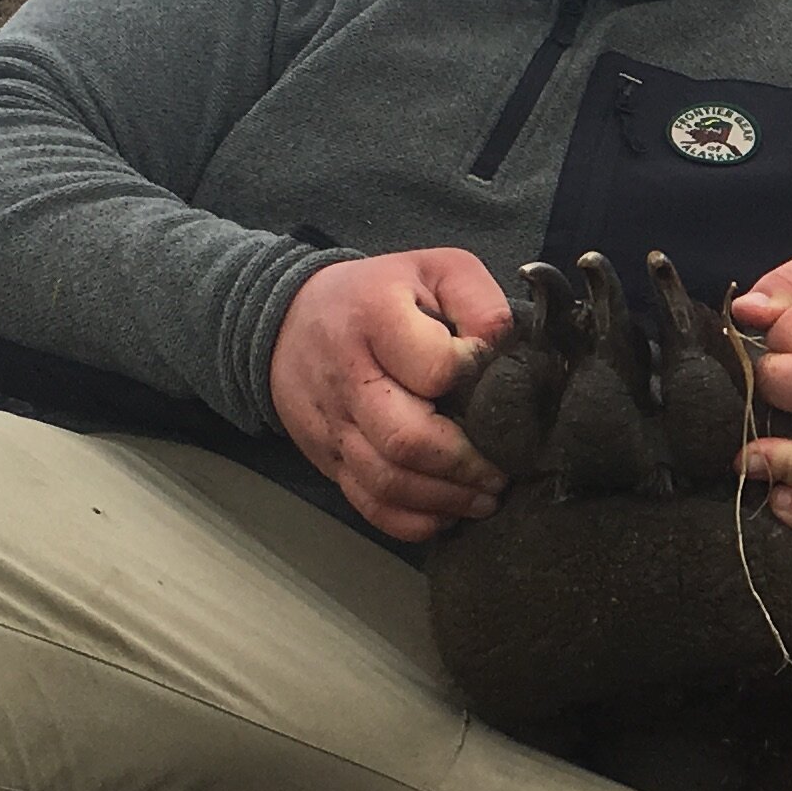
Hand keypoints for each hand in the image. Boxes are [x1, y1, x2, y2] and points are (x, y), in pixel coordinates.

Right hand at [268, 248, 513, 539]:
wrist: (287, 320)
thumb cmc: (377, 296)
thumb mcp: (431, 269)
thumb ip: (476, 298)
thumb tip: (504, 344)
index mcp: (376, 319)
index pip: (437, 367)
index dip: (475, 380)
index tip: (498, 385)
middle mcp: (349, 377)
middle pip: (407, 440)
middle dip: (466, 465)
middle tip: (503, 469)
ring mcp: (334, 424)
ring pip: (388, 483)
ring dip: (446, 499)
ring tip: (485, 497)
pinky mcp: (328, 458)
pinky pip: (368, 505)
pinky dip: (412, 521)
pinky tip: (446, 513)